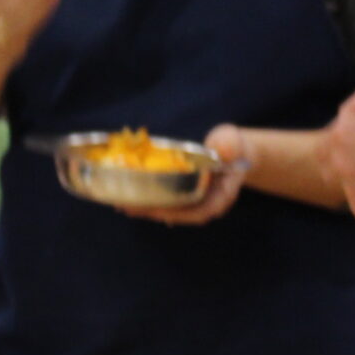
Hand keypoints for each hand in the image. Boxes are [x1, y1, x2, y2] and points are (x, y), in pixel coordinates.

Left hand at [119, 124, 250, 225]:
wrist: (232, 149)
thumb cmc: (232, 145)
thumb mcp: (231, 141)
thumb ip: (227, 144)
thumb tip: (222, 147)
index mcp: (221, 196)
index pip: (201, 211)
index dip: (179, 213)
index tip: (159, 213)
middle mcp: (206, 204)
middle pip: (179, 214)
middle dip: (153, 212)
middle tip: (128, 207)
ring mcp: (194, 201)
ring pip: (170, 210)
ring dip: (147, 208)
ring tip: (122, 204)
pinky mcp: (183, 195)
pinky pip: (166, 201)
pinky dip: (149, 200)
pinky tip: (129, 199)